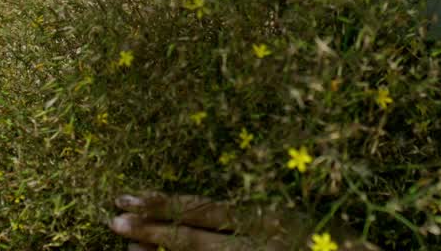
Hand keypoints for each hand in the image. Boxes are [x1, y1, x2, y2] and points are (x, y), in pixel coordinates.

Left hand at [108, 191, 375, 250]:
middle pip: (195, 236)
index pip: (204, 209)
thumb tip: (198, 212)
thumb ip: (249, 215)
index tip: (128, 195)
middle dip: (152, 228)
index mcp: (265, 216)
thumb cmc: (328, 240)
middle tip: (112, 219)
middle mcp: (258, 242)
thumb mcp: (287, 217)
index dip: (164, 203)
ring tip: (128, 245)